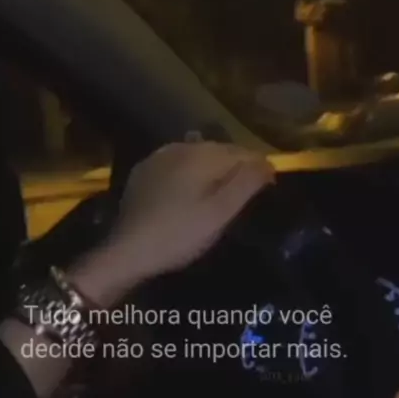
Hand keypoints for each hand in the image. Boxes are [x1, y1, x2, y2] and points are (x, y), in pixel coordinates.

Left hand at [110, 141, 274, 278]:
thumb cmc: (180, 234)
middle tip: (248, 190)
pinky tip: (190, 191)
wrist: (129, 250)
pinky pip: (176, 164)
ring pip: (196, 155)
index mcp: (202, 154)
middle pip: (219, 150)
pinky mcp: (143, 172)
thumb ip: (247, 183)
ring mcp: (158, 157)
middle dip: (236, 166)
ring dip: (212, 168)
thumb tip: (268, 162)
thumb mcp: (220, 213)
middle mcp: (180, 147)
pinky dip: (189, 173)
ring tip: (220, 191)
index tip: (269, 186)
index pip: (242, 151)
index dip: (259, 167)